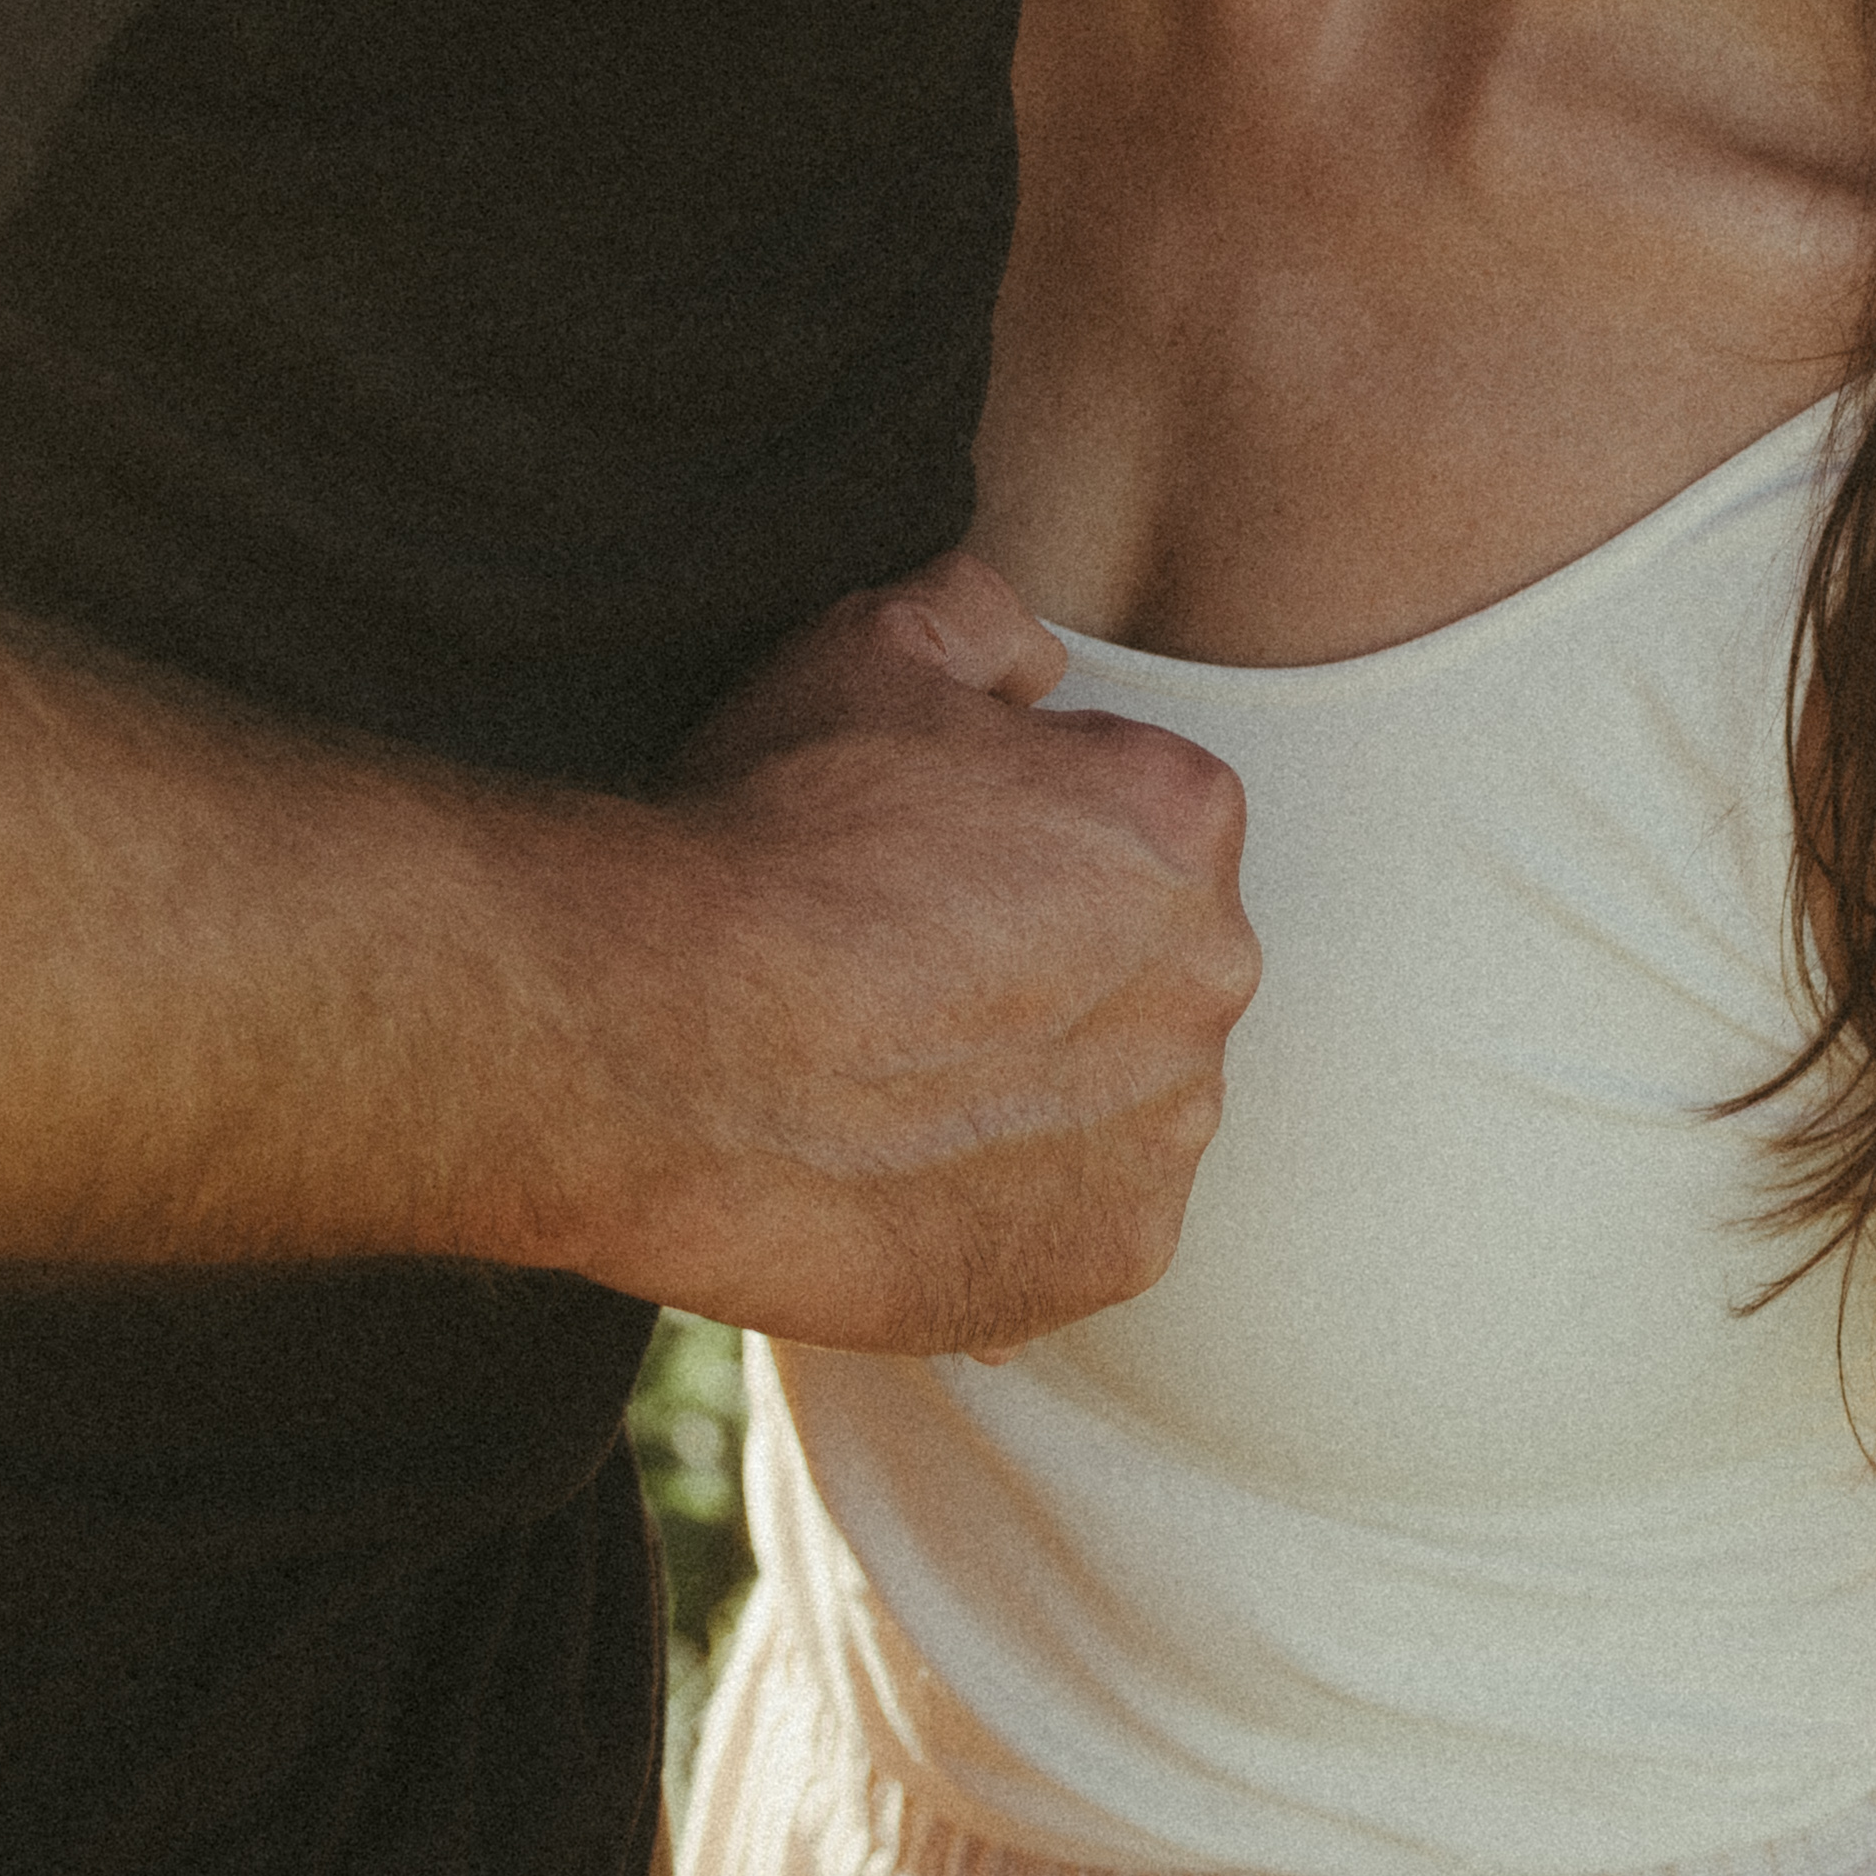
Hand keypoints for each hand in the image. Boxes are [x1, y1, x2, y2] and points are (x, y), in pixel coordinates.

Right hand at [603, 565, 1258, 1353]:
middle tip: (900, 981)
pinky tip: (898, 1176)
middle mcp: (1212, 975)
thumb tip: (1037, 664)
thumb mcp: (866, 645)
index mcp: (1181, 818)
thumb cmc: (763, 835)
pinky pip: (1079, 1224)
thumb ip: (982, 619)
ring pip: (1120, 1099)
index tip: (921, 867)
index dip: (1017, 833)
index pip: (1137, 816)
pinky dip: (1008, 1208)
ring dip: (1034, 1093)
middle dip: (1046, 967)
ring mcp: (1168, 1130)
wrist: (664, 1046)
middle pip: (1144, 964)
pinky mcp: (1112, 1256)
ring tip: (886, 1084)